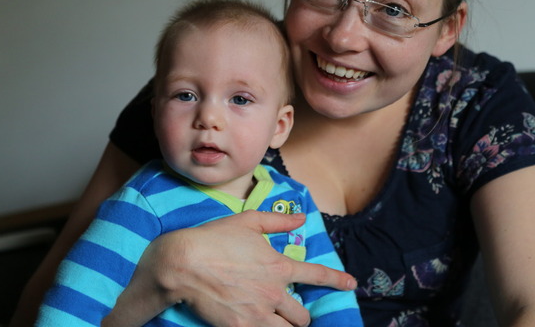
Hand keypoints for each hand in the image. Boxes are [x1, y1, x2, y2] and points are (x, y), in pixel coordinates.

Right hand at [103, 210, 356, 326]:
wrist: (184, 263)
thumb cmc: (215, 238)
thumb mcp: (248, 221)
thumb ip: (278, 221)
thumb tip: (301, 219)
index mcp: (279, 266)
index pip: (317, 274)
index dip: (337, 280)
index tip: (351, 284)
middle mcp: (274, 292)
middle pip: (303, 316)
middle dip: (301, 317)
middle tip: (291, 313)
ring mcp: (259, 313)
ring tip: (278, 323)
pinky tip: (260, 325)